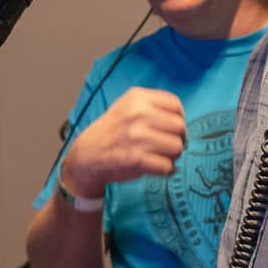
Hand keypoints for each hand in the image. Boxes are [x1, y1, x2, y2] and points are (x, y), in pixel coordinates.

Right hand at [61, 88, 187, 198]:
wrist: (87, 155)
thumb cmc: (112, 132)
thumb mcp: (127, 107)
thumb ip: (152, 107)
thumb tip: (181, 119)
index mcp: (137, 98)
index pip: (175, 105)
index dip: (179, 119)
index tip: (172, 128)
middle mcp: (137, 114)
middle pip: (179, 127)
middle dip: (178, 139)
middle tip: (167, 146)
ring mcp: (136, 136)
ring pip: (177, 147)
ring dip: (173, 156)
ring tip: (161, 156)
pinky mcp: (135, 158)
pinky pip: (167, 166)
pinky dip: (166, 170)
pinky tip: (157, 168)